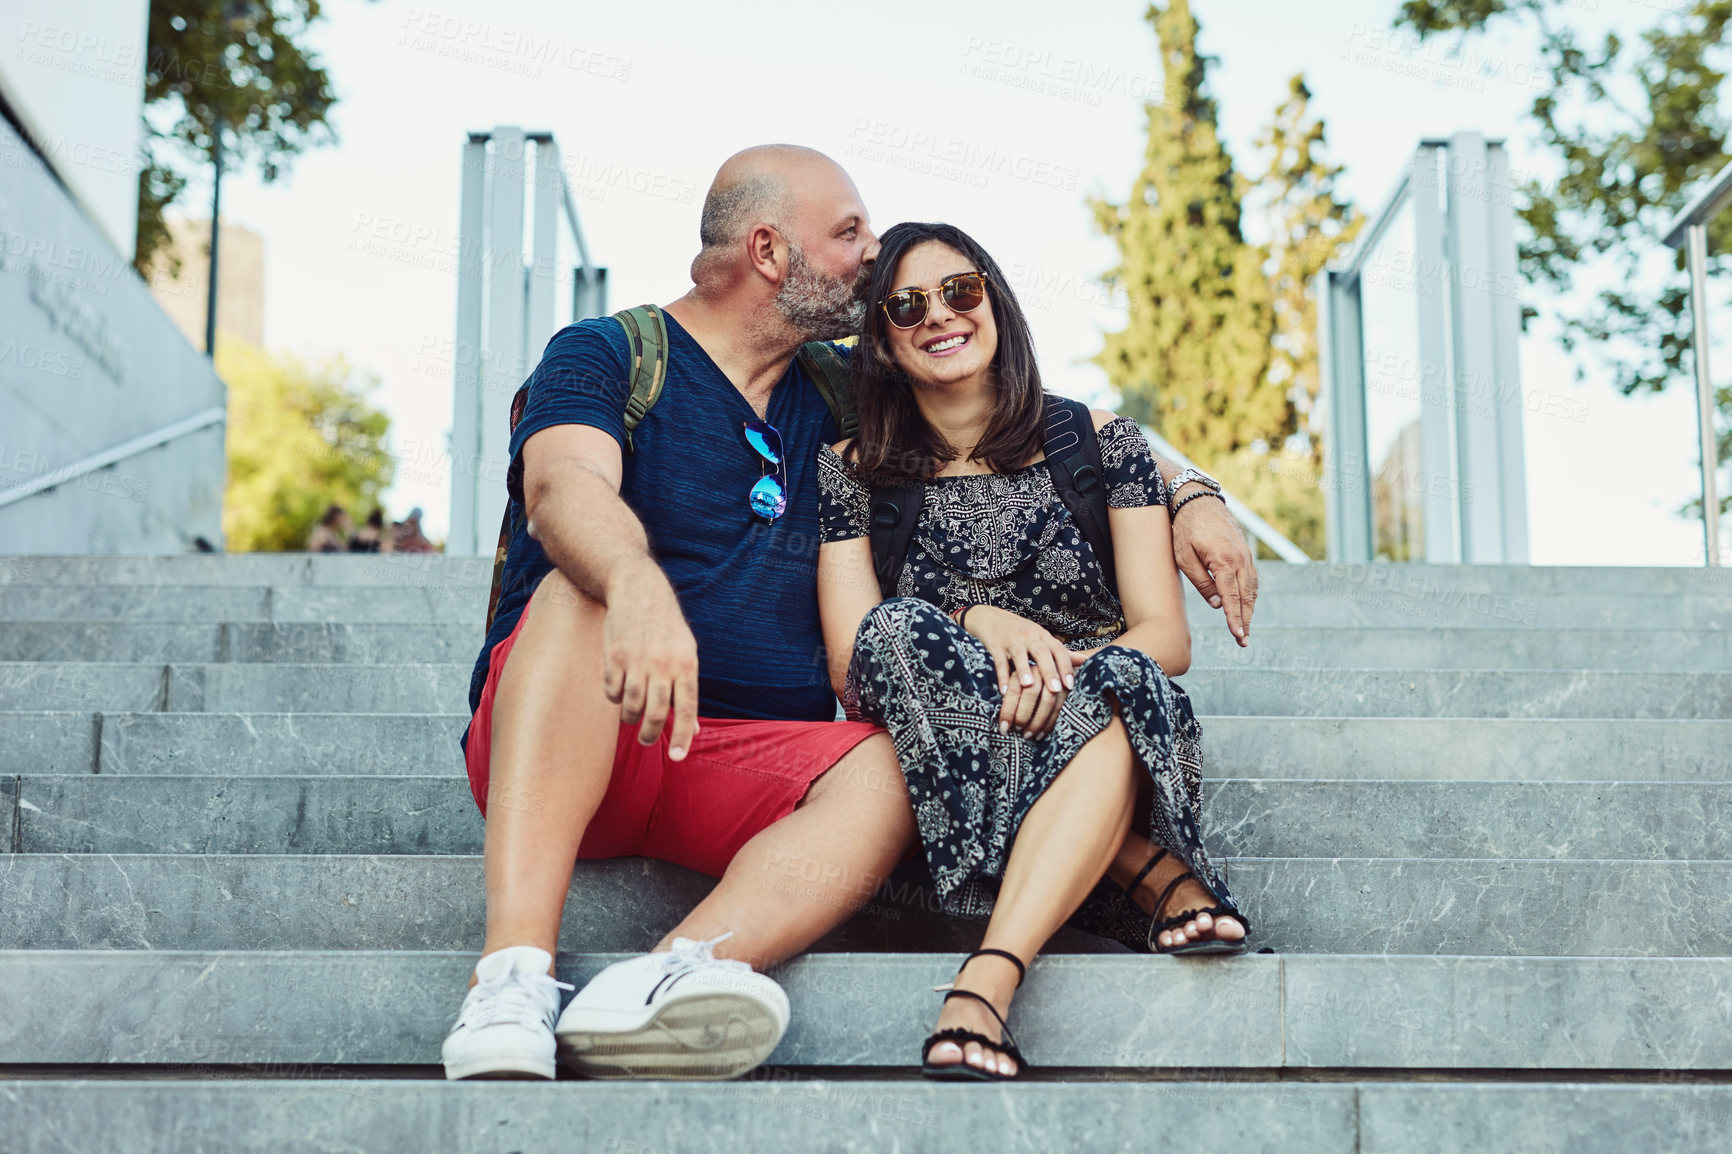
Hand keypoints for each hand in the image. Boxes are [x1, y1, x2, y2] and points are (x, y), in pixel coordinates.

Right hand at [600, 564, 699, 758]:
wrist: (638, 590)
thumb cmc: (666, 628)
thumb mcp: (686, 653)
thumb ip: (687, 690)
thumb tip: (692, 729)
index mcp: (686, 664)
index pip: (686, 708)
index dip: (682, 736)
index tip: (677, 757)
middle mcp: (663, 664)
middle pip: (656, 713)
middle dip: (650, 734)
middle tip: (645, 740)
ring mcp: (637, 660)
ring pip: (631, 706)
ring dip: (631, 718)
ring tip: (632, 717)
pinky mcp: (614, 656)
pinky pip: (612, 692)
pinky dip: (614, 699)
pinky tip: (618, 692)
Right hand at [961, 605, 1074, 737]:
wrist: (990, 618)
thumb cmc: (1020, 633)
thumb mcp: (1041, 639)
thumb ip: (1062, 652)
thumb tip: (1086, 660)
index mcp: (1043, 636)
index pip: (1058, 650)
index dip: (1065, 666)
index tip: (1070, 685)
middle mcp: (1029, 636)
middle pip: (1042, 652)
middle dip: (1049, 671)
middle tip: (1055, 689)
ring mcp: (1012, 640)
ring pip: (1020, 654)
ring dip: (1024, 670)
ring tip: (1029, 686)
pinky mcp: (996, 645)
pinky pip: (999, 661)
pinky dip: (1001, 675)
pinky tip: (1004, 690)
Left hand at [1170, 491, 1257, 645]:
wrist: (1197, 500)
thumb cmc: (1185, 528)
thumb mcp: (1184, 557)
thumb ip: (1201, 583)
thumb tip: (1217, 605)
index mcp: (1224, 561)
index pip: (1232, 598)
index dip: (1235, 619)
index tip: (1239, 636)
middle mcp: (1240, 559)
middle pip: (1246, 596)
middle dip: (1246, 620)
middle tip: (1243, 641)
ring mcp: (1245, 554)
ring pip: (1252, 588)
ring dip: (1250, 609)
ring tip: (1245, 629)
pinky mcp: (1245, 551)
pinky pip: (1251, 577)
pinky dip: (1250, 593)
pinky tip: (1246, 605)